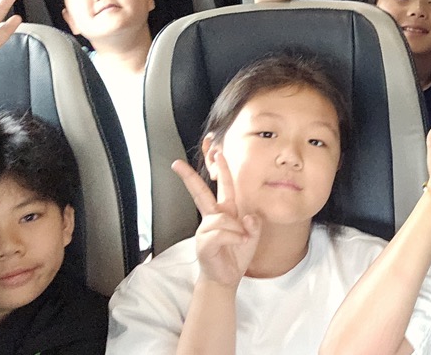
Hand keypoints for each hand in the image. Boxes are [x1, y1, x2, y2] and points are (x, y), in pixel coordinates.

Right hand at [173, 158, 261, 287]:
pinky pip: (221, 233)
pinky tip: (238, 244)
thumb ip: (254, 224)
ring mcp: (205, 230)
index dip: (221, 170)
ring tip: (241, 240)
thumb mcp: (253, 236)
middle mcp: (212, 218)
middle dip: (189, 177)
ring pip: (222, 219)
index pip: (222, 187)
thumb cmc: (237, 254)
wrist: (227, 277)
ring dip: (237, 230)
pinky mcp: (203, 243)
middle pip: (200, 193)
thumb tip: (247, 217)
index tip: (216, 153)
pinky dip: (234, 238)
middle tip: (176, 163)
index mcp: (225, 212)